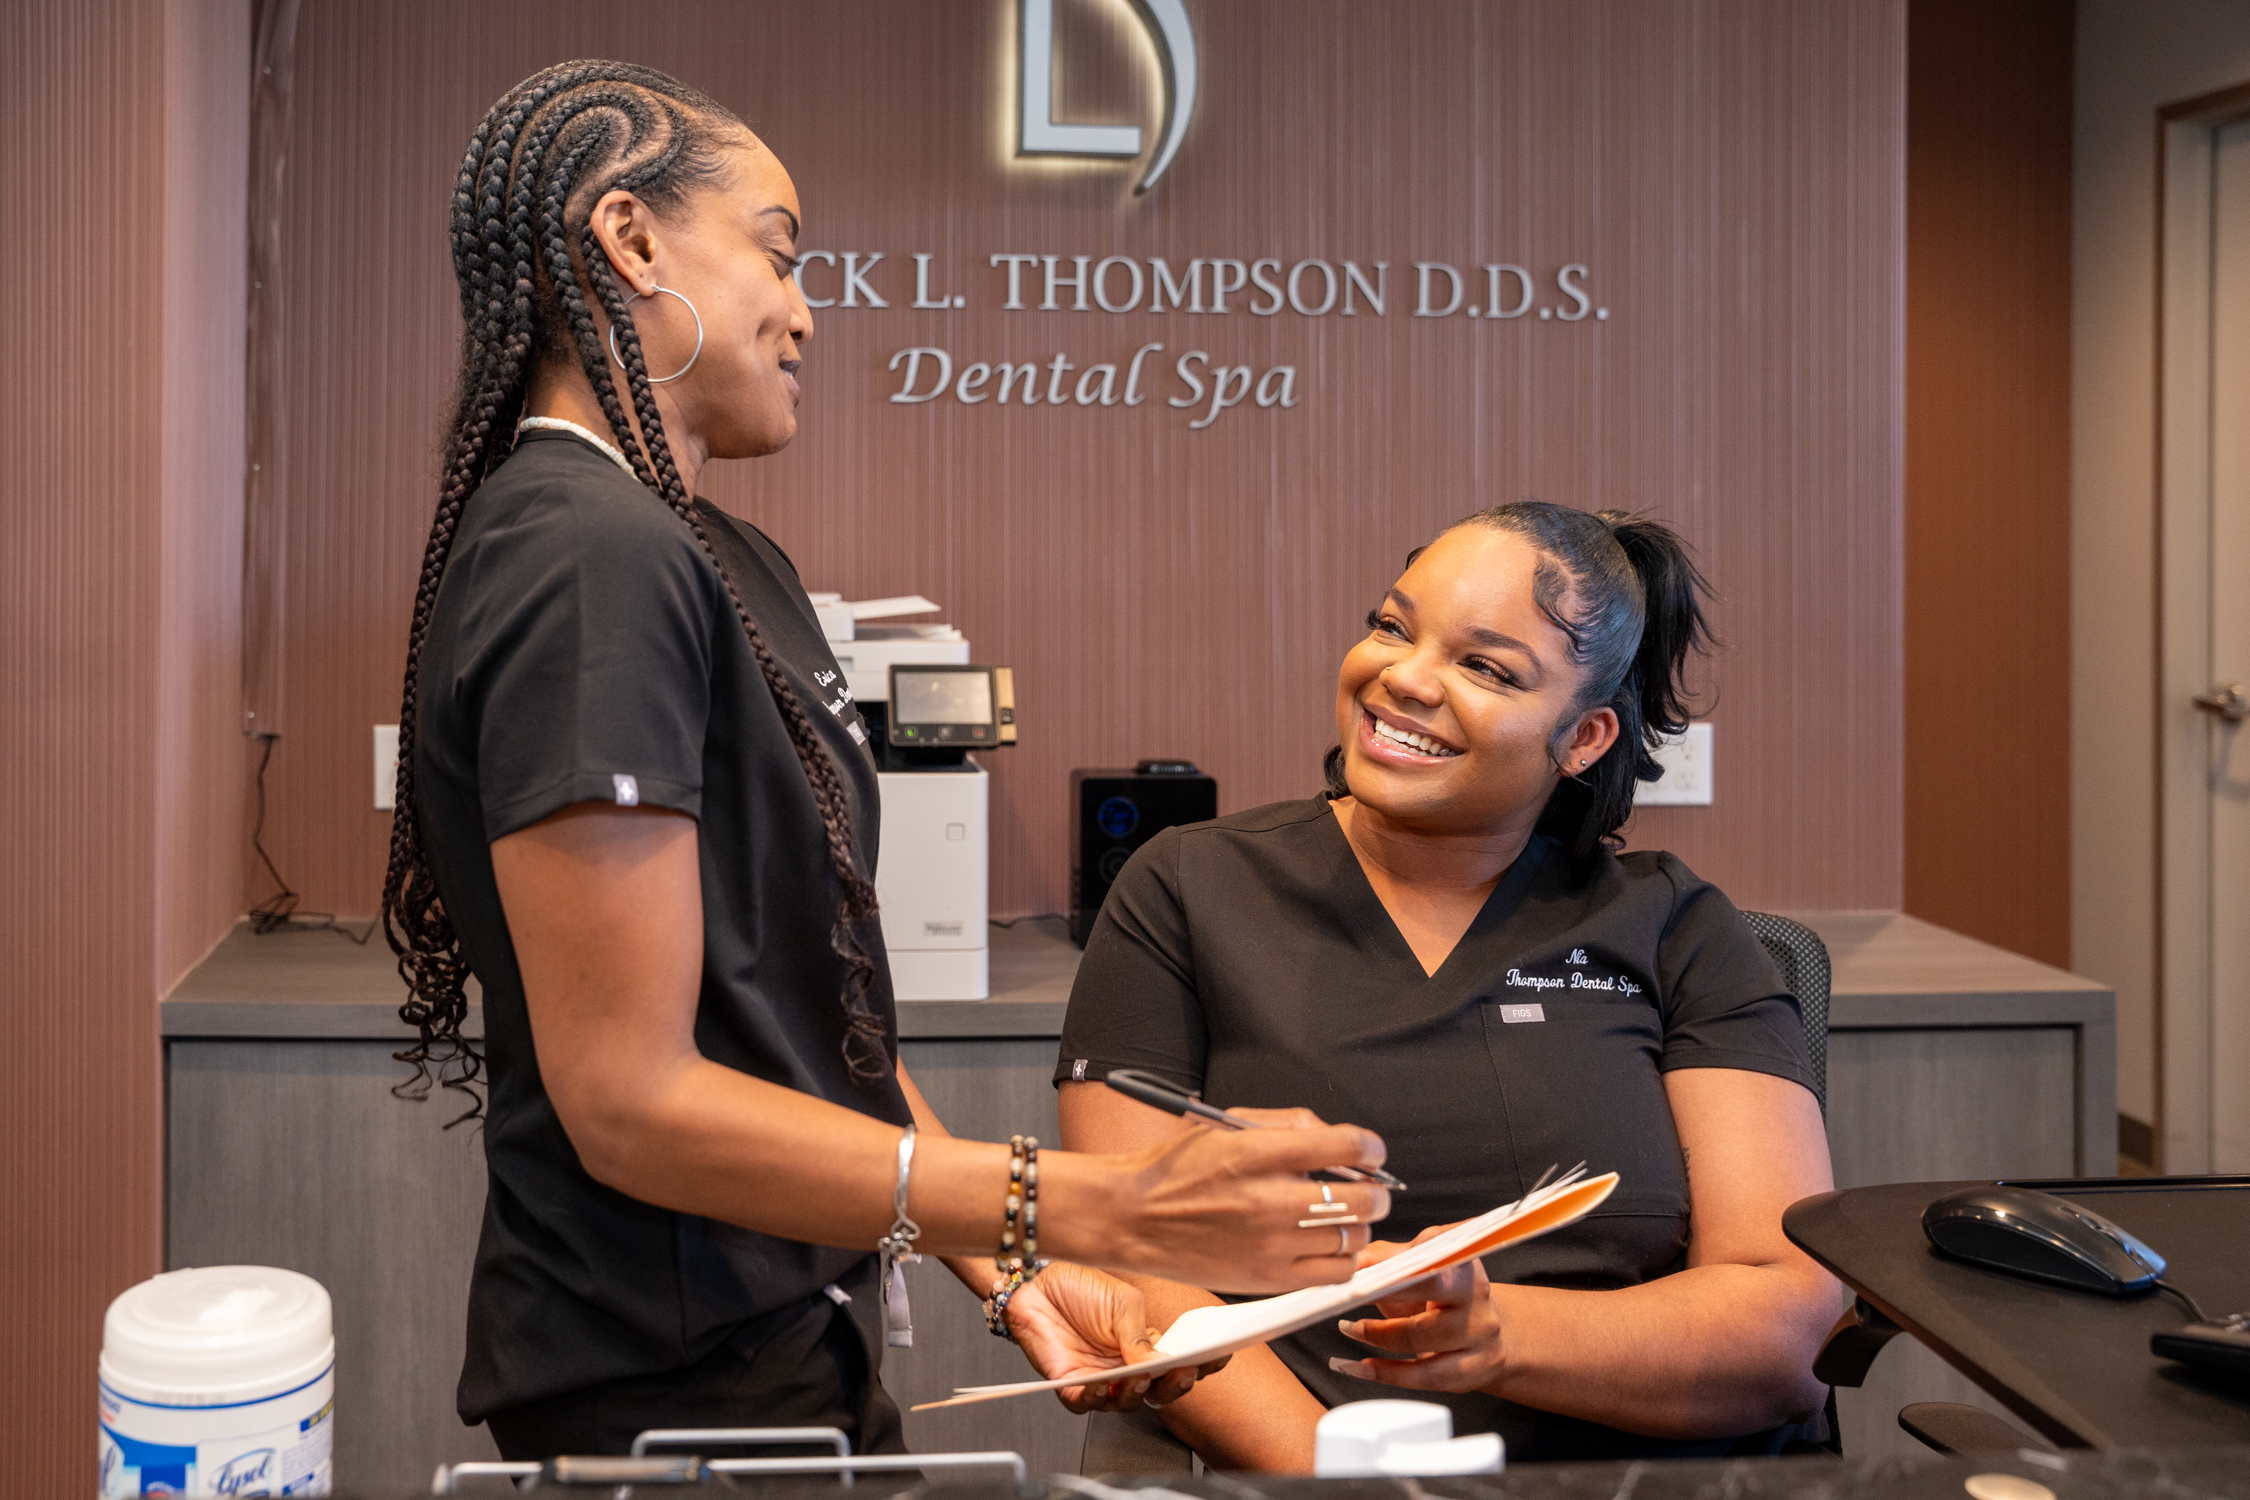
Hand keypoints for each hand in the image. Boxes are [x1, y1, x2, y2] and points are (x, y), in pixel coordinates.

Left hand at [1001, 1262, 1231, 1412]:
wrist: (1037, 1284)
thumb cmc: (1081, 1288)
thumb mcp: (1121, 1302)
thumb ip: (1139, 1335)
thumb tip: (1159, 1362)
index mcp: (1147, 1346)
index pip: (1180, 1363)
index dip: (1202, 1365)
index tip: (1218, 1357)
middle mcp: (1127, 1368)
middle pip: (1159, 1392)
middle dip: (1174, 1386)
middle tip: (1182, 1372)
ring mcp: (1101, 1379)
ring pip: (1126, 1403)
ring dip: (1135, 1394)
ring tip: (1138, 1378)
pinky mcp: (1070, 1386)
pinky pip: (1086, 1404)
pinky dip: (1096, 1398)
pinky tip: (1101, 1384)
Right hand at [1091, 1107, 1391, 1293]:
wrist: (1131, 1218)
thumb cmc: (1176, 1170)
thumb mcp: (1225, 1126)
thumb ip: (1287, 1125)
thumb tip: (1338, 1139)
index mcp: (1256, 1153)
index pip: (1345, 1145)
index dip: (1370, 1146)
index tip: (1370, 1151)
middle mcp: (1268, 1201)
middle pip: (1360, 1198)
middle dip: (1375, 1189)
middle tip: (1368, 1186)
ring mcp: (1270, 1245)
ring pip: (1353, 1238)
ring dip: (1359, 1224)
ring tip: (1343, 1217)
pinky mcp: (1268, 1279)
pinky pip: (1334, 1274)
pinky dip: (1343, 1258)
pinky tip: (1327, 1245)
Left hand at [1327, 1227, 1505, 1392]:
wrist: (1484, 1332)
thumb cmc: (1441, 1297)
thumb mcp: (1416, 1273)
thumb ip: (1383, 1261)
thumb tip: (1352, 1262)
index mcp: (1460, 1259)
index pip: (1431, 1248)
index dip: (1396, 1258)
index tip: (1361, 1266)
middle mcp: (1476, 1293)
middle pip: (1434, 1288)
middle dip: (1387, 1292)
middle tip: (1348, 1297)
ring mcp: (1480, 1333)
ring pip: (1426, 1338)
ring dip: (1381, 1337)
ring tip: (1352, 1331)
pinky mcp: (1476, 1369)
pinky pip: (1429, 1375)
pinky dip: (1390, 1373)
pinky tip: (1364, 1368)